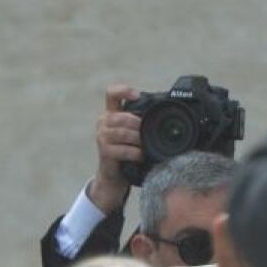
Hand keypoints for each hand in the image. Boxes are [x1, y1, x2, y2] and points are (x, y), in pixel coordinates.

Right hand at [86, 84, 141, 213]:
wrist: (114, 175)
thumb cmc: (127, 151)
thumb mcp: (133, 132)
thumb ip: (140, 121)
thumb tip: (165, 112)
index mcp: (111, 113)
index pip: (111, 93)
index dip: (124, 91)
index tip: (137, 96)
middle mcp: (103, 122)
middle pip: (122, 116)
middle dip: (138, 125)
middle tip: (147, 134)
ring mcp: (101, 136)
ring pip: (123, 132)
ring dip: (138, 140)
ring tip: (144, 145)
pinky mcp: (104, 151)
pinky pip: (124, 149)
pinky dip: (135, 153)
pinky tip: (140, 156)